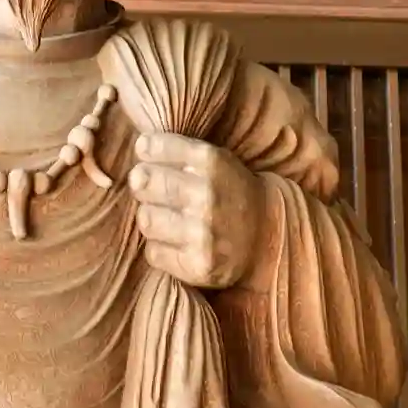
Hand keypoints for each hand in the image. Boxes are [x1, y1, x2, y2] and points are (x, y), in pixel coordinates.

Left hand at [129, 133, 265, 288]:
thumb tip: (138, 143)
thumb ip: (176, 148)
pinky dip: (162, 249)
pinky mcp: (197, 264)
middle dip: (145, 187)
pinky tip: (180, 244)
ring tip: (173, 220)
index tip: (150, 158)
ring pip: (145, 219)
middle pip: (142, 182)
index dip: (146, 153)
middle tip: (161, 193)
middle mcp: (206, 195)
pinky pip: (154, 252)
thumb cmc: (230, 191)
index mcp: (210, 161)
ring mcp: (202, 232)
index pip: (149, 147)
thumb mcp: (214, 159)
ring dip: (153, 220)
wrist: (269, 235)